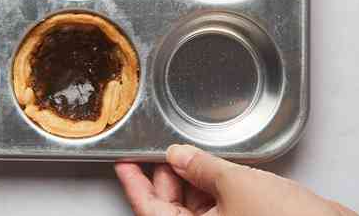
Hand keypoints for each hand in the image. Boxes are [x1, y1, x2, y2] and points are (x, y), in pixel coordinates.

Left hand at [115, 145, 355, 215]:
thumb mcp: (235, 184)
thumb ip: (202, 167)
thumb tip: (179, 156)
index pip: (150, 210)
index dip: (135, 184)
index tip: (123, 164)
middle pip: (172, 207)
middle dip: (166, 177)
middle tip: (161, 149)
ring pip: (196, 206)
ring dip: (193, 179)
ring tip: (190, 153)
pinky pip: (218, 205)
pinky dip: (215, 185)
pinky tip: (217, 166)